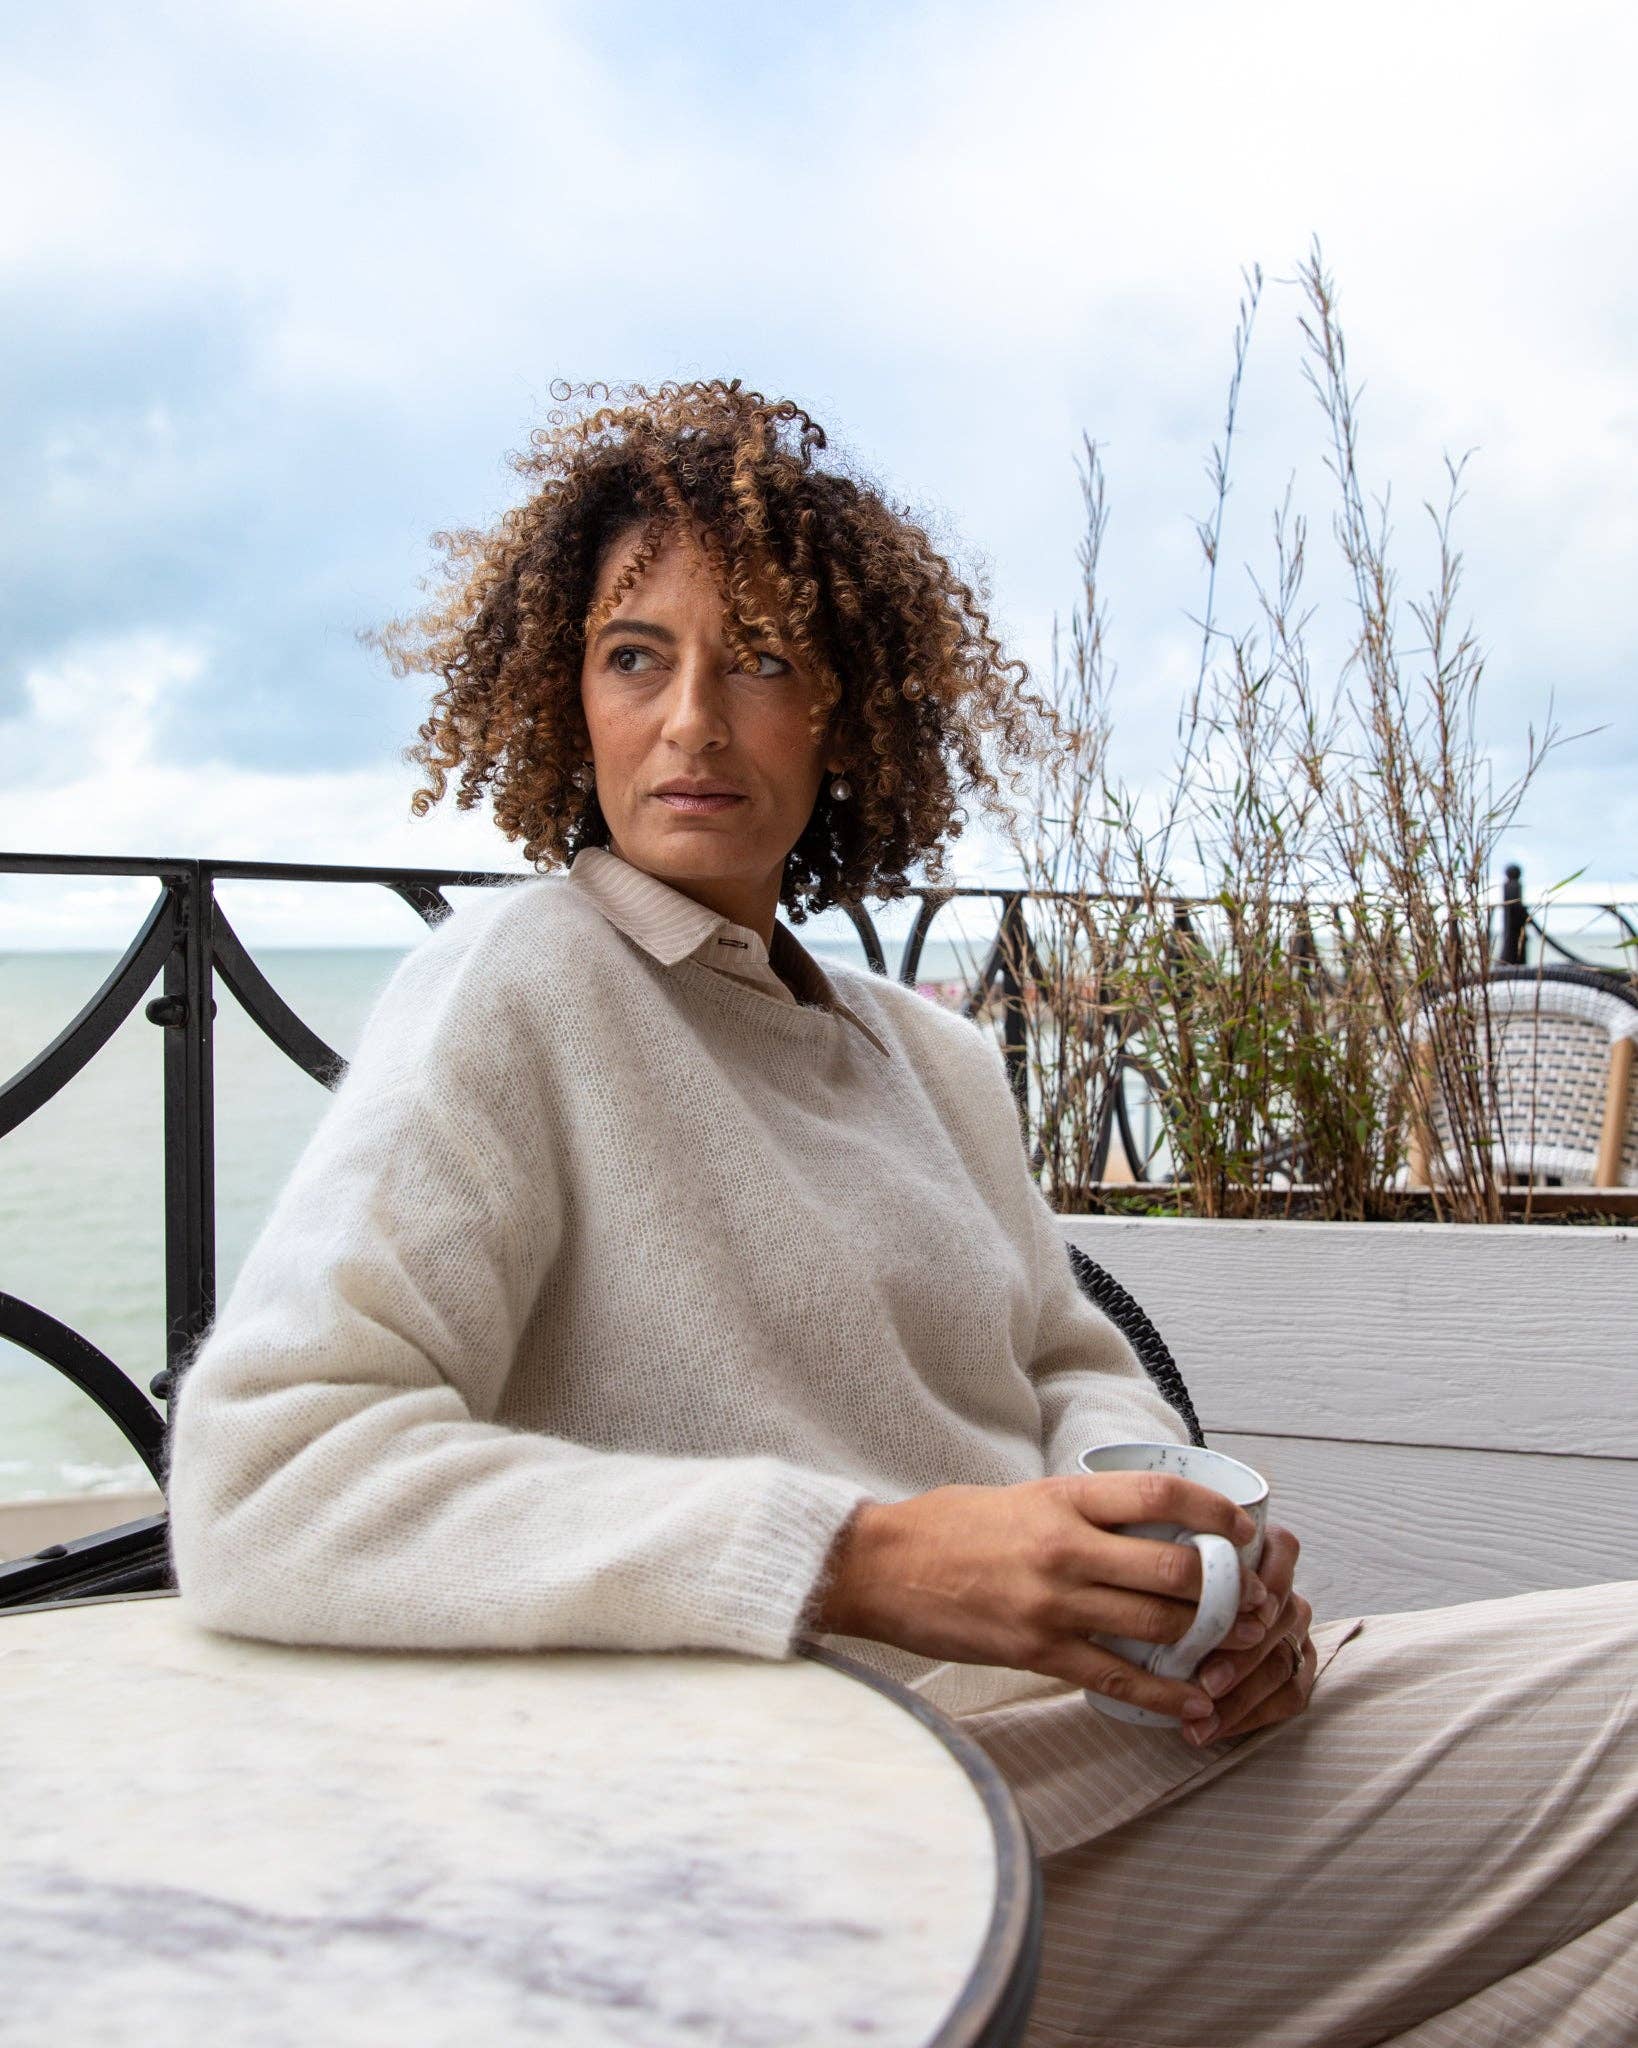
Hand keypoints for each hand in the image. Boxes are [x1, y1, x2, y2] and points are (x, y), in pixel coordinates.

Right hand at [811, 1473, 1268, 1724]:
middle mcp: (1065, 1548)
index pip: (1161, 1496)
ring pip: (1157, 1626)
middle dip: (1228, 1590)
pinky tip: (1193, 1705)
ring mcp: (1053, 1604)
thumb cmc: (948, 1527)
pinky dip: (1166, 1696)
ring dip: (1207, 1641)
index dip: (1217, 1514)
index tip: (1244, 1530)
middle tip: (1254, 1600)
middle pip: (1176, 1569)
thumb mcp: (1020, 1497)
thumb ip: (1081, 1511)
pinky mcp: (1038, 1651)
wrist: (880, 1567)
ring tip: (1234, 1649)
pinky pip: (1119, 1680)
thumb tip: (1148, 1525)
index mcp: (1062, 1499)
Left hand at [1179, 1519, 1314, 1747]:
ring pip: (1282, 1661)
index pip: (1281, 1552)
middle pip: (1278, 1618)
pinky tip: (1214, 1729)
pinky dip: (1250, 1716)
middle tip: (1207, 1683)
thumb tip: (1145, 1576)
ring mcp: (1293, 1632)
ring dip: (1242, 1695)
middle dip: (1242, 1654)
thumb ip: (1173, 1561)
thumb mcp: (1167, 1565)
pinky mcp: (1297, 1669)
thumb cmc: (1163, 1585)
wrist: (1164, 1626)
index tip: (1238, 1611)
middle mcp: (1282, 1589)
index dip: (1264, 1581)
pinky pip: (1289, 1695)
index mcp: (1260, 1548)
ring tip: (1203, 1717)